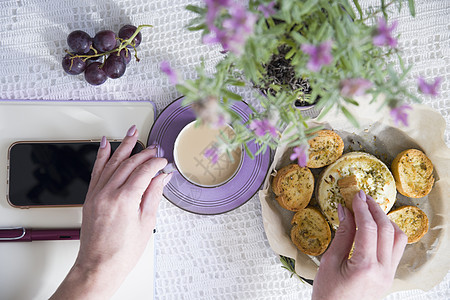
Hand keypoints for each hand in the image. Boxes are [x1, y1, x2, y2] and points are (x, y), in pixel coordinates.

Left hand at [51, 125, 170, 299]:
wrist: (99, 265)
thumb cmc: (122, 251)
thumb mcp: (146, 222)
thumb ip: (154, 194)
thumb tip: (162, 177)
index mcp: (125, 199)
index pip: (144, 171)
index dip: (156, 163)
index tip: (163, 161)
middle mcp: (108, 193)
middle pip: (128, 163)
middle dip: (143, 152)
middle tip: (154, 148)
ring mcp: (96, 194)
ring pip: (111, 162)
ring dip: (123, 145)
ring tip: (132, 132)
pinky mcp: (90, 197)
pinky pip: (96, 170)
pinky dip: (101, 155)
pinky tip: (105, 144)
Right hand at [312, 190, 406, 299]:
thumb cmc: (328, 294)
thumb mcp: (329, 262)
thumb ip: (342, 234)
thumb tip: (346, 211)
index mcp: (365, 267)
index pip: (368, 228)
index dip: (362, 208)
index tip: (356, 195)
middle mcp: (382, 271)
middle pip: (387, 230)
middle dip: (375, 210)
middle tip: (363, 197)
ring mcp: (388, 275)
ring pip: (398, 239)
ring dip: (386, 221)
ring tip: (370, 211)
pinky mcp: (389, 277)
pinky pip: (396, 249)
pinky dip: (388, 234)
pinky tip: (376, 228)